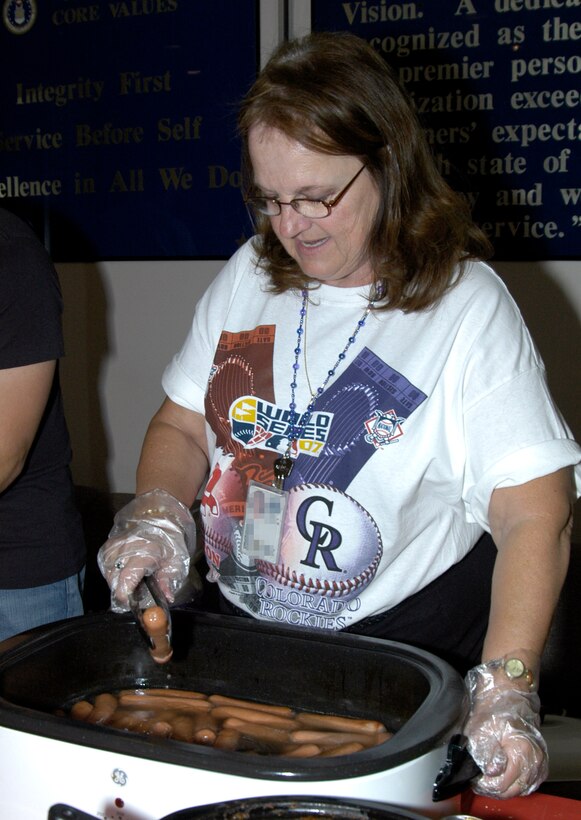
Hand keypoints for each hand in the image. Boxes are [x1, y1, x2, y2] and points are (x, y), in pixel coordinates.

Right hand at [97, 489, 196, 612]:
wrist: (159, 513)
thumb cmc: (170, 538)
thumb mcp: (176, 560)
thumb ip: (168, 580)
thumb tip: (167, 599)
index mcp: (144, 554)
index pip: (125, 581)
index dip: (126, 597)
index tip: (133, 602)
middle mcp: (125, 549)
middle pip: (113, 581)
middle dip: (123, 591)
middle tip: (136, 591)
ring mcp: (115, 545)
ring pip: (107, 573)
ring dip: (117, 581)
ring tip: (131, 579)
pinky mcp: (109, 544)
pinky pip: (105, 563)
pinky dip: (112, 570)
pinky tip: (123, 570)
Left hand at [463, 657, 547, 798]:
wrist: (508, 688)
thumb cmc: (494, 704)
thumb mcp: (480, 729)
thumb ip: (484, 755)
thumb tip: (487, 772)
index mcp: (522, 750)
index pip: (504, 782)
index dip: (487, 783)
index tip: (475, 779)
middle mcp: (535, 756)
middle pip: (516, 788)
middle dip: (496, 787)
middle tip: (480, 780)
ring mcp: (539, 756)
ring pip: (524, 784)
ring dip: (507, 785)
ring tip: (489, 777)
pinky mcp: (539, 754)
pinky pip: (531, 777)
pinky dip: (518, 779)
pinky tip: (504, 774)